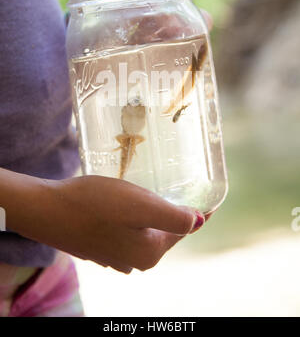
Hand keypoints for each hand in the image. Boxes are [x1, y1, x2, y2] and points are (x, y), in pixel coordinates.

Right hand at [27, 175, 203, 273]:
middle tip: (179, 189)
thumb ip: (174, 217)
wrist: (47, 210)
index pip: (184, 229)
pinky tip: (126, 204)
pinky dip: (133, 218)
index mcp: (150, 252)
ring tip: (154, 193)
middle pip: (165, 232)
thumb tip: (198, 222)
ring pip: (145, 231)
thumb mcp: (141, 206)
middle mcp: (135, 260)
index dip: (199, 212)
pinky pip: (127, 231)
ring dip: (151, 215)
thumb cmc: (95, 204)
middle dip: (173, 213)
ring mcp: (115, 256)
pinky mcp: (99, 246)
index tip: (209, 199)